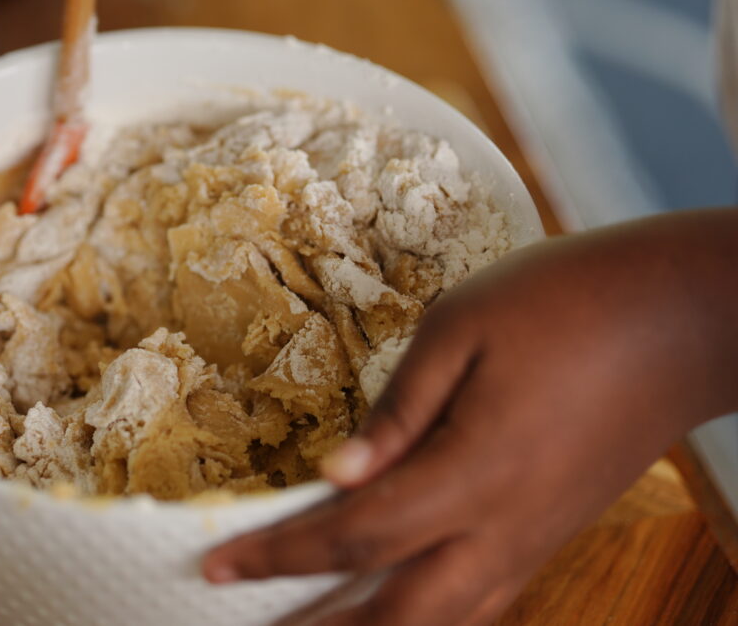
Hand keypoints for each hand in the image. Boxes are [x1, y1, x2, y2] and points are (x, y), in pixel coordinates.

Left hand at [204, 209, 737, 625]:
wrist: (680, 317)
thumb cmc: (567, 302)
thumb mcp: (461, 328)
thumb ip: (397, 410)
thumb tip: (338, 471)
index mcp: (473, 471)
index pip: (353, 534)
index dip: (277, 554)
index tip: (215, 565)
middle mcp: (504, 526)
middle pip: (396, 613)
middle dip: (315, 625)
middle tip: (247, 618)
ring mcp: (534, 538)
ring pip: (443, 621)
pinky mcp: (552, 530)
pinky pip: (482, 599)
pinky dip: (427, 617)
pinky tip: (395, 608)